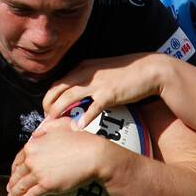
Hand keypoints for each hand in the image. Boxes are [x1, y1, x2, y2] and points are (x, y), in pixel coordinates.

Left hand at [7, 119, 110, 195]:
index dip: (14, 169)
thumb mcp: (60, 125)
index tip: (14, 175)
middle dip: (12, 183)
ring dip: (15, 194)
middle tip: (10, 190)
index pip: (18, 159)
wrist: (93, 155)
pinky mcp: (46, 185)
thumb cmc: (80, 139)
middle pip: (18, 174)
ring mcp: (38, 173)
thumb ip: (45, 128)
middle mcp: (32, 159)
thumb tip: (36, 134)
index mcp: (33, 145)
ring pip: (22, 186)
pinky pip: (31, 195)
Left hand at [43, 53, 168, 127]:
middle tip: (45, 120)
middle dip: (48, 105)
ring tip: (52, 124)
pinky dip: (84, 117)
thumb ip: (89, 81)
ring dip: (58, 111)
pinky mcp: (110, 93)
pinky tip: (78, 127)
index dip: (49, 97)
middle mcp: (87, 73)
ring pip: (69, 97)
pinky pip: (93, 107)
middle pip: (58, 89)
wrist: (151, 69)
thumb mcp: (103, 72)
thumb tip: (77, 95)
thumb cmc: (128, 73)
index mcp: (84, 67)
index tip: (46, 110)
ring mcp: (98, 83)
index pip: (58, 82)